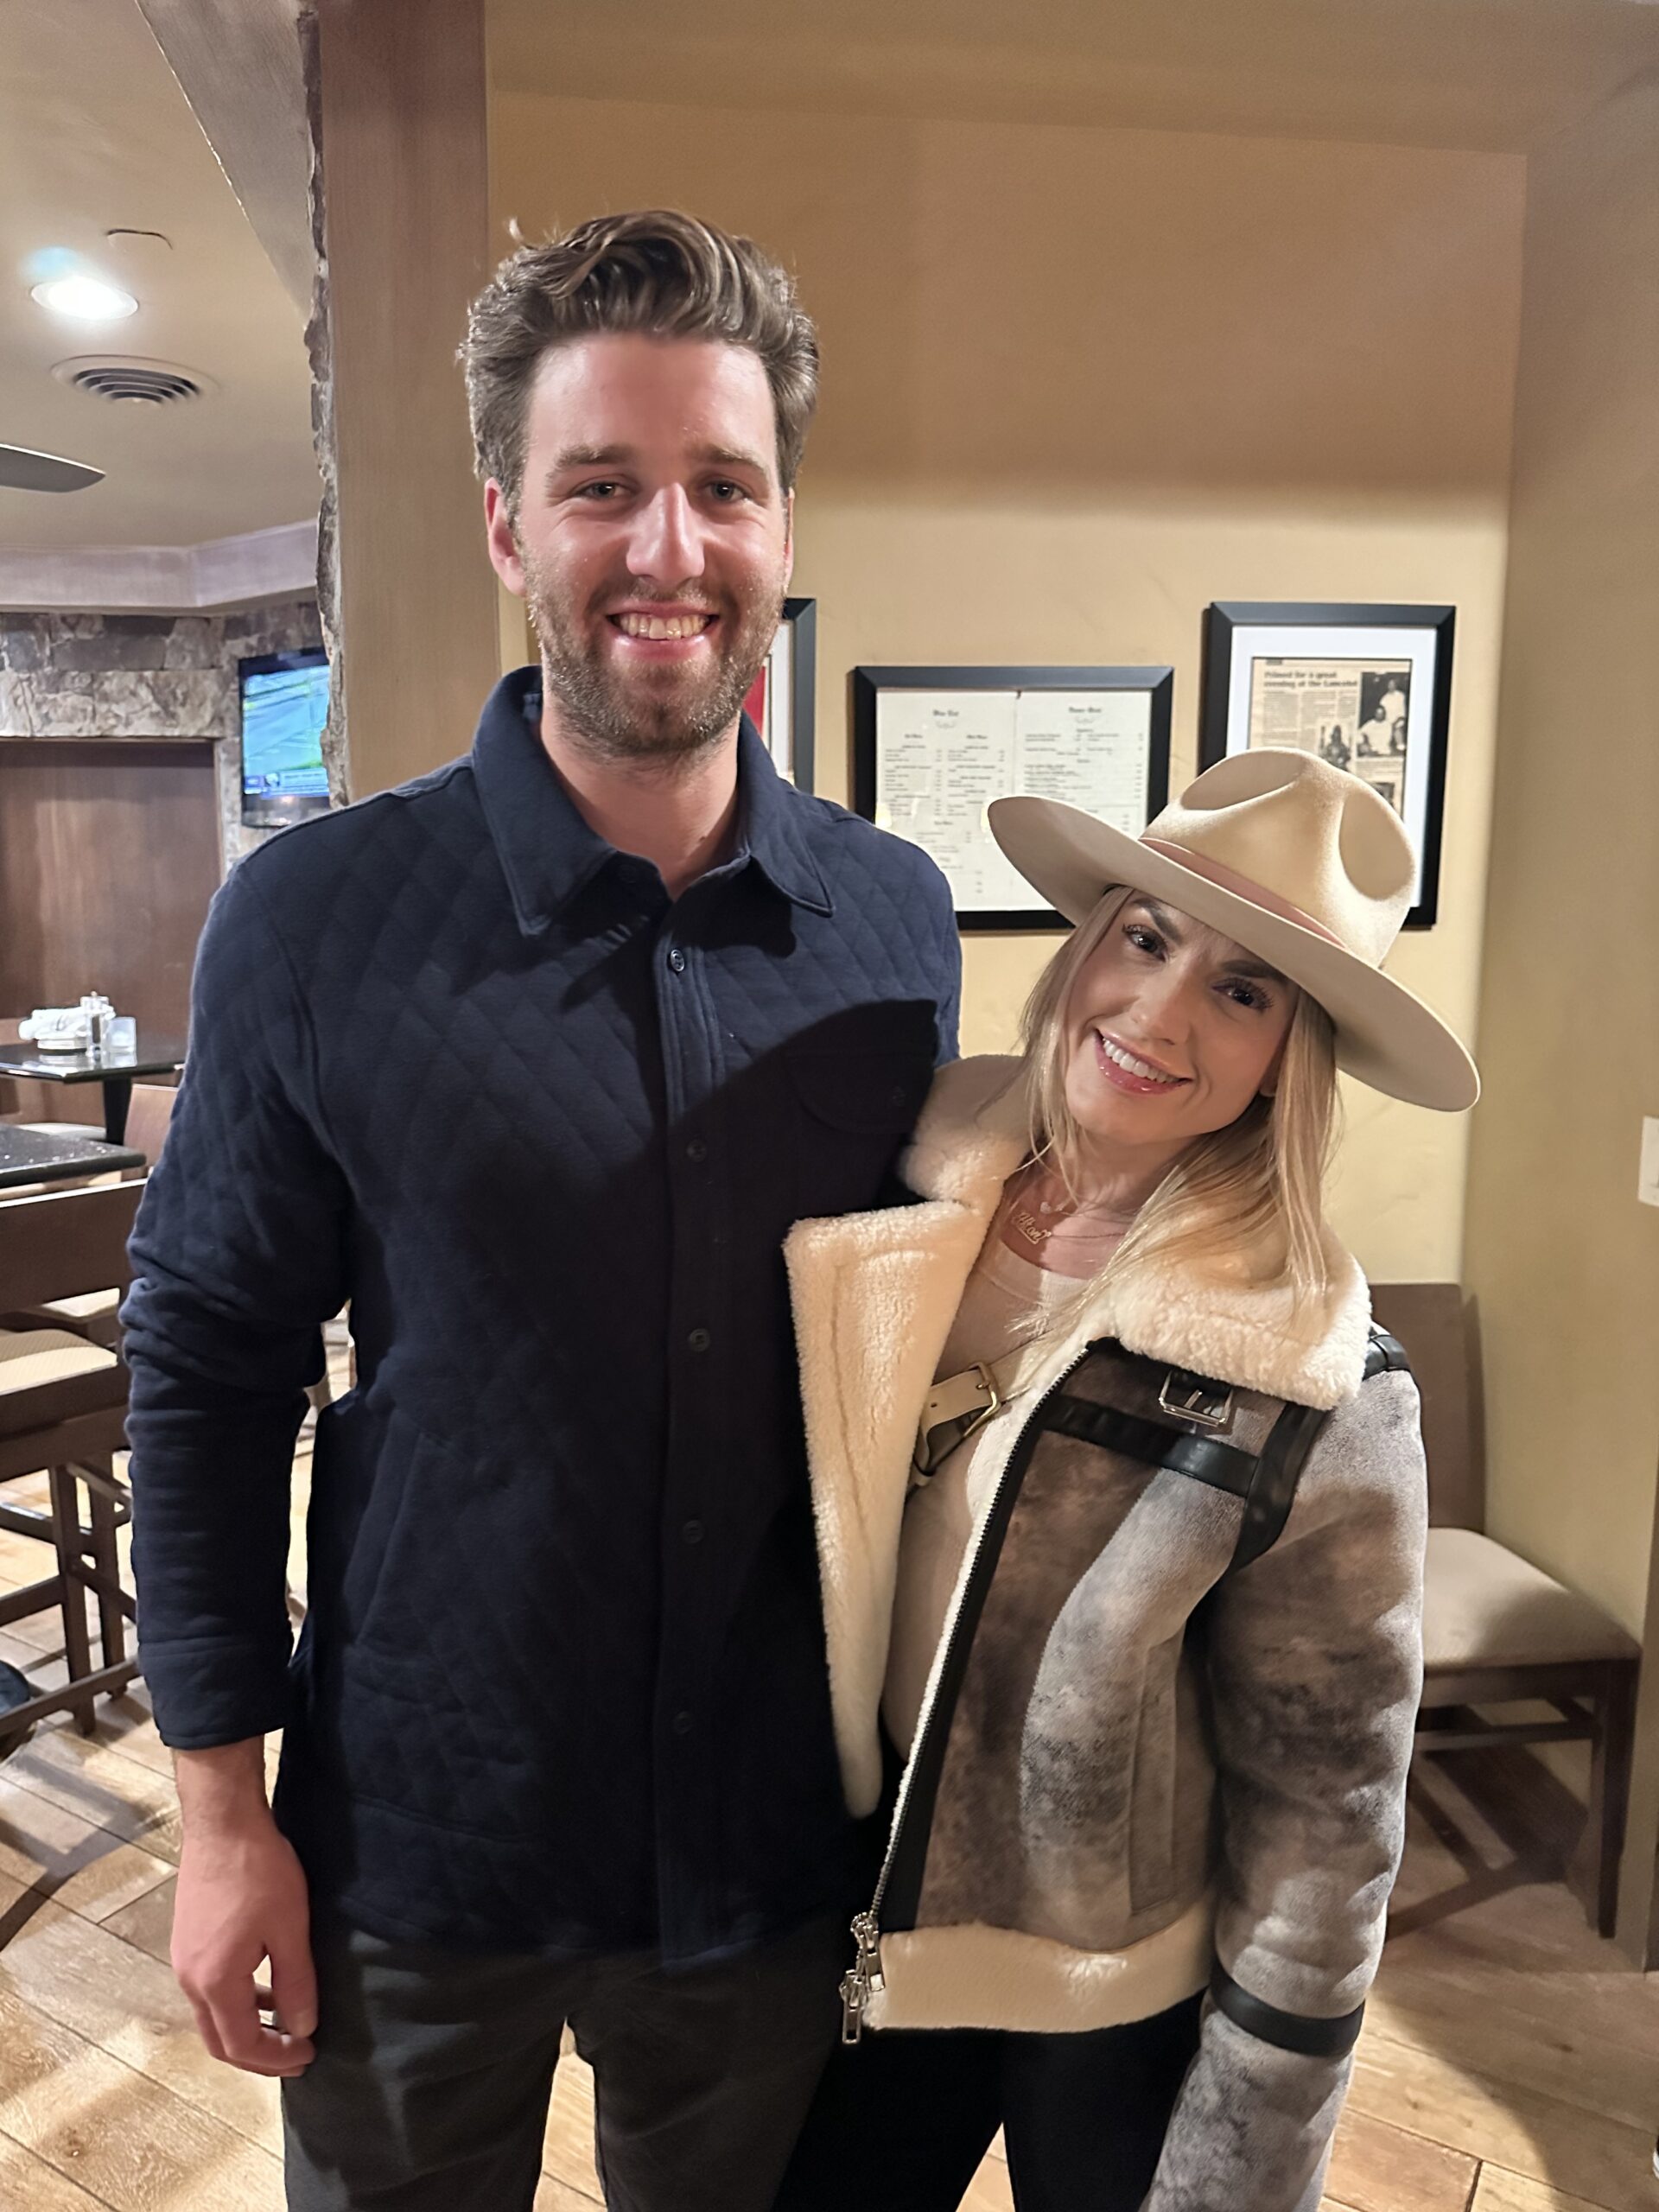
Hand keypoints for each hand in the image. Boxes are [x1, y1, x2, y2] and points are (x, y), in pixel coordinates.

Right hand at [171, 1744, 317, 2074]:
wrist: (222, 1823)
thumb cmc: (259, 1872)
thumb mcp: (290, 1929)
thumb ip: (296, 1983)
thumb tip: (303, 2028)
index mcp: (215, 1983)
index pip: (242, 2045)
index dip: (277, 2060)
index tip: (309, 2056)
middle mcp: (190, 1980)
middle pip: (219, 2041)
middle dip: (258, 2055)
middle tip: (296, 2054)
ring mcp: (183, 1960)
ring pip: (212, 2016)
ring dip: (247, 2027)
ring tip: (286, 2024)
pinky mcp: (186, 1942)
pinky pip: (209, 1990)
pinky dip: (237, 2002)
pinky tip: (265, 1986)